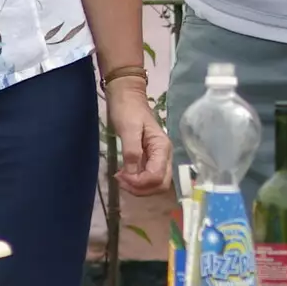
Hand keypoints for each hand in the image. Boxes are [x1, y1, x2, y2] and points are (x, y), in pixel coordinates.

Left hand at [106, 78, 171, 194]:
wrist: (128, 97)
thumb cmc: (128, 110)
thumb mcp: (128, 128)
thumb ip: (132, 151)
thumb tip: (131, 174)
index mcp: (162, 147)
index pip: (157, 177)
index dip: (139, 183)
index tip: (121, 176)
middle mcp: (165, 155)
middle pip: (160, 184)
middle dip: (141, 188)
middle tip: (121, 181)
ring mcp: (159, 157)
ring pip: (155, 184)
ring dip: (139, 187)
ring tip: (121, 178)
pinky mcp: (151, 158)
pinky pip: (149, 177)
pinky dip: (137, 181)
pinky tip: (124, 174)